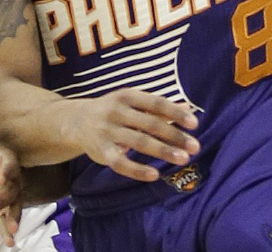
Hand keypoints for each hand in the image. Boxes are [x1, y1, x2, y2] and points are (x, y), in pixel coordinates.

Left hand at [0, 135, 21, 246]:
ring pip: (14, 206)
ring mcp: (7, 195)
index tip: (0, 179)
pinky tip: (11, 242)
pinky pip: (5, 222)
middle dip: (4, 199)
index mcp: (4, 158)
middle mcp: (10, 177)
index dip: (6, 171)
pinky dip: (7, 232)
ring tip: (12, 230)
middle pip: (12, 188)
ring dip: (13, 217)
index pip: (9, 164)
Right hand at [69, 89, 199, 182]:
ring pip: (139, 142)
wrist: (75, 121)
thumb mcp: (132, 102)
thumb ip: (159, 108)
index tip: (195, 124)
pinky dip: (137, 169)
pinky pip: (121, 163)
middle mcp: (116, 112)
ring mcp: (107, 132)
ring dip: (163, 151)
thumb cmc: (113, 110)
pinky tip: (155, 175)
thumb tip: (189, 110)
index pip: (155, 103)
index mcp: (127, 96)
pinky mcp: (101, 152)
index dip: (175, 113)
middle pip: (150, 124)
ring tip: (183, 159)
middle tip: (195, 147)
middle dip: (174, 136)